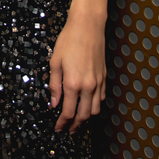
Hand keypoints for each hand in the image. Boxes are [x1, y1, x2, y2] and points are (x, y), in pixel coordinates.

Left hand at [49, 12, 105, 134]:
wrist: (87, 27)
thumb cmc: (68, 41)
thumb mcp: (55, 62)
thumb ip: (54, 85)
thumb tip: (54, 103)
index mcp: (73, 83)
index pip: (68, 112)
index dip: (62, 123)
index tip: (58, 128)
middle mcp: (88, 86)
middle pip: (83, 115)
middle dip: (75, 126)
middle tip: (68, 131)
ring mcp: (98, 82)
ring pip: (95, 109)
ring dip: (86, 119)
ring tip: (78, 122)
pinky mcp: (104, 77)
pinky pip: (101, 98)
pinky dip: (94, 106)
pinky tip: (88, 106)